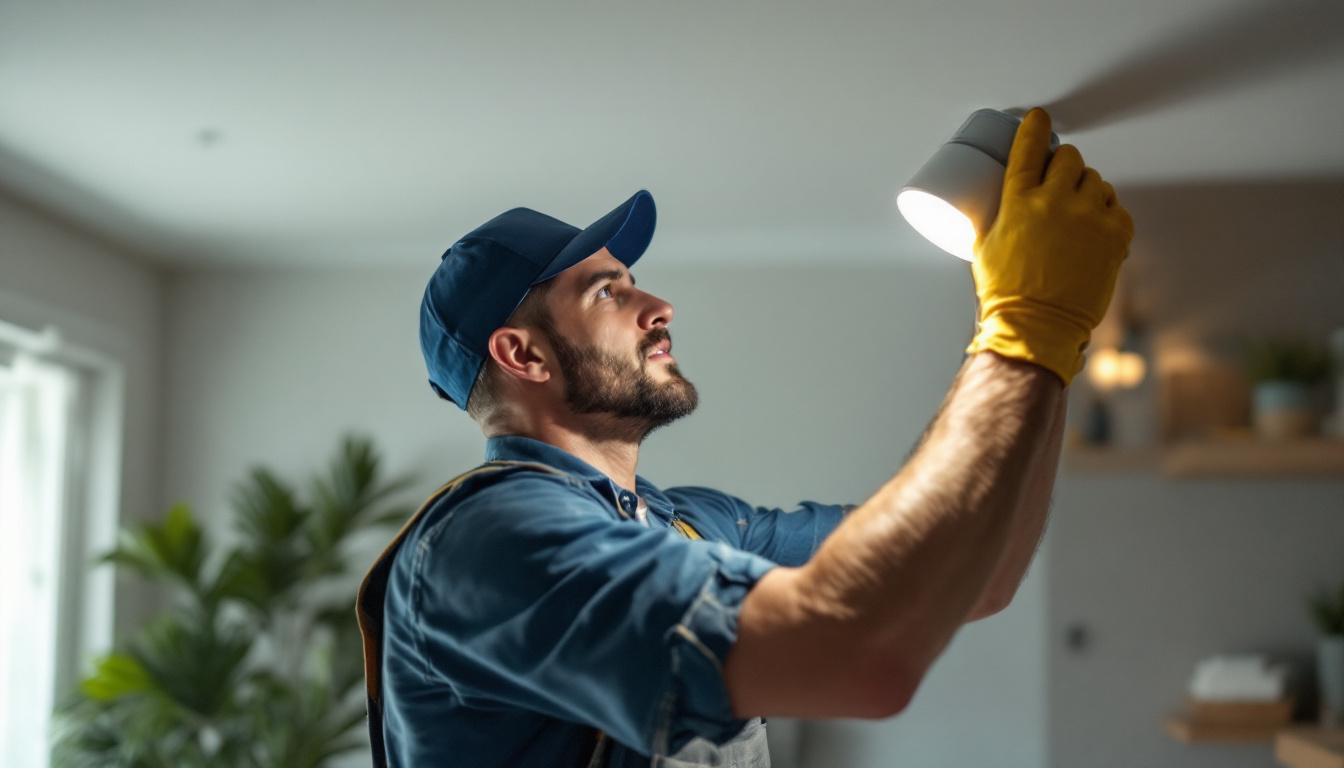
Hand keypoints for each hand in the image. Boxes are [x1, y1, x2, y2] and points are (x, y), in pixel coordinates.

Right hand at [965, 107, 1134, 384]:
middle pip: (1069, 158)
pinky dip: (1106, 215)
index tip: (1039, 117)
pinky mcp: (1114, 236)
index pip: (1029, 147)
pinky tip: (1094, 230)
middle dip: (1063, 164)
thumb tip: (989, 197)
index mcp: (1019, 201)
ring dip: (1087, 189)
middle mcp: (1056, 202)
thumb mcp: (983, 245)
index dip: (1035, 127)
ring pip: (1096, 180)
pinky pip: (1117, 209)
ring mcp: (1089, 218)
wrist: (1037, 326)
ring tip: (1077, 212)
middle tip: (1059, 180)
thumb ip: (991, 214)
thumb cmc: (1005, 291)